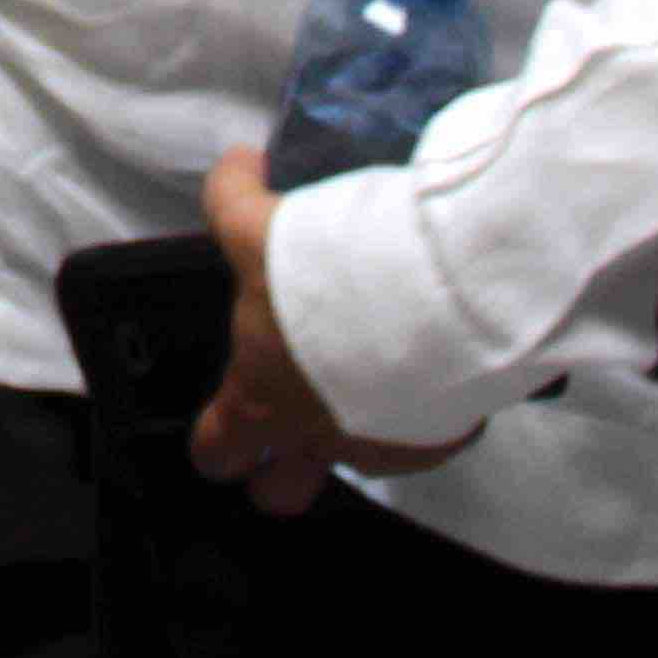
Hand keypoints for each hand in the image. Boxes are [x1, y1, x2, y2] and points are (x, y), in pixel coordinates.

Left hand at [186, 147, 479, 514]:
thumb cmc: (329, 274)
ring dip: (361, 426)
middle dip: (280, 473)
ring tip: (374, 367)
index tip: (223, 423)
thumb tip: (238, 165)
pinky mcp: (443, 435)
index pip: (215, 452)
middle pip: (281, 493)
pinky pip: (425, 432)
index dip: (215, 442)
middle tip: (291, 425)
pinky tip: (427, 359)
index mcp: (259, 400)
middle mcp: (318, 440)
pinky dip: (423, 403)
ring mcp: (384, 447)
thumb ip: (232, 198)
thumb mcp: (258, 225)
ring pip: (361, 461)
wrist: (431, 293)